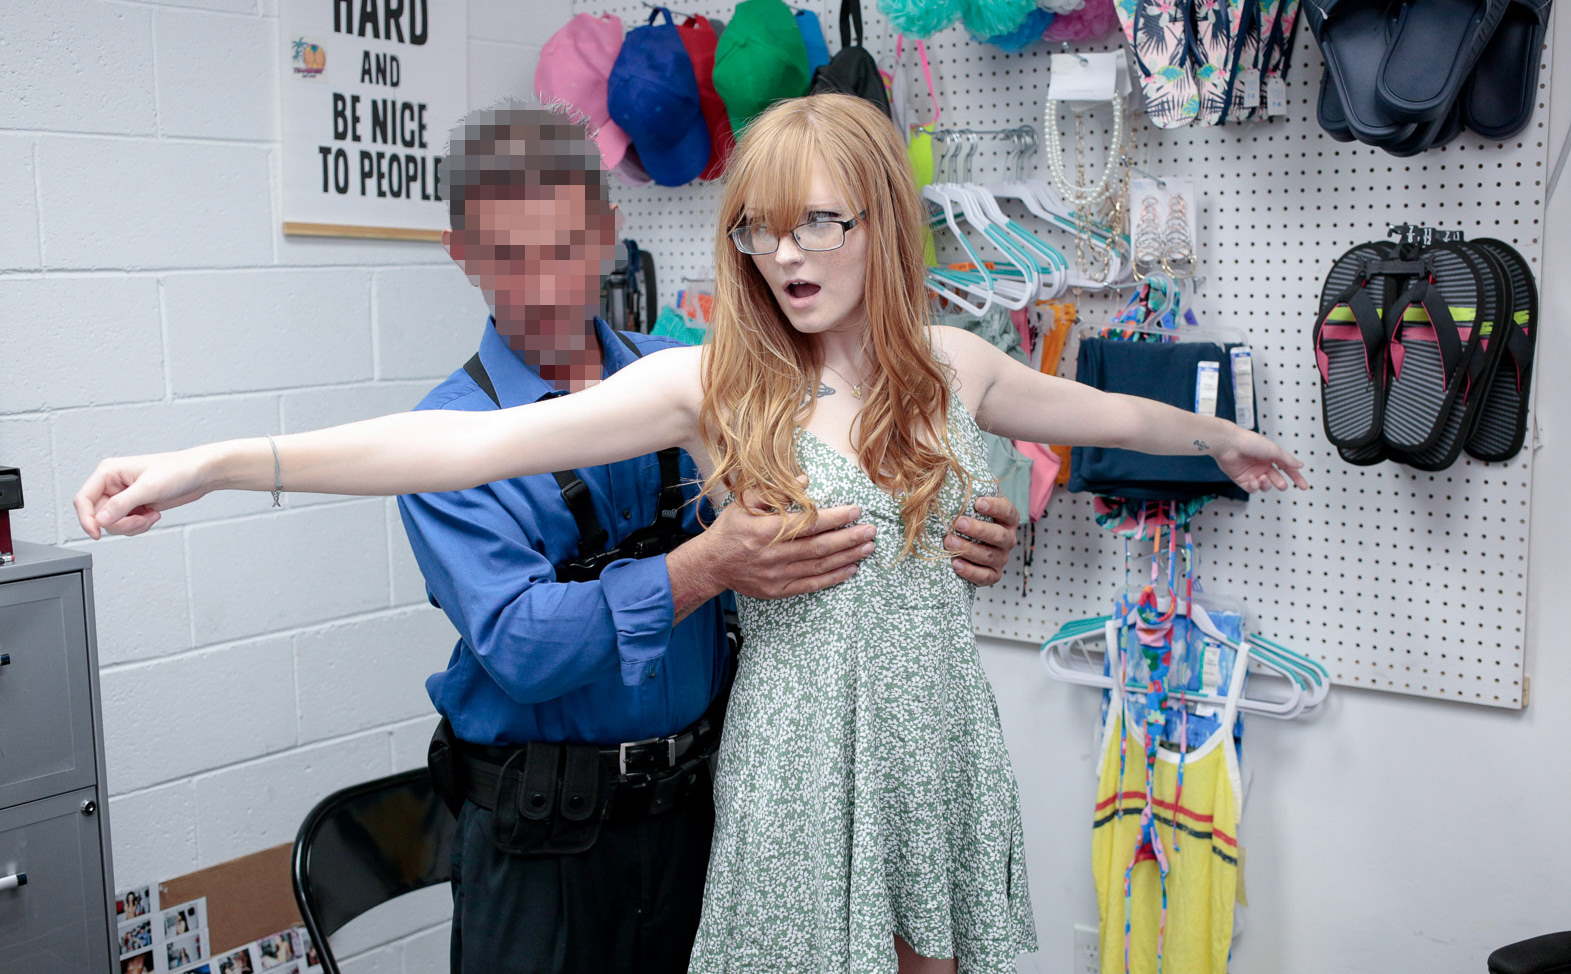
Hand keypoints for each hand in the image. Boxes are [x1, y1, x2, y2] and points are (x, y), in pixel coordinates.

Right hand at [73, 448, 217, 538]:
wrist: (199, 474)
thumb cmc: (177, 471)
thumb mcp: (148, 488)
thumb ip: (121, 505)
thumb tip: (100, 520)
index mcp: (108, 472)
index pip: (83, 499)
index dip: (86, 519)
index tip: (96, 534)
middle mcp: (112, 484)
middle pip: (99, 516)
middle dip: (121, 523)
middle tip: (141, 520)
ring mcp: (123, 496)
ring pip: (113, 523)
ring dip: (132, 525)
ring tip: (150, 516)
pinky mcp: (135, 505)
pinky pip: (126, 524)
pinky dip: (139, 525)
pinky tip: (153, 515)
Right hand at [694, 498, 874, 599]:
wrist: (711, 564)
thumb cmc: (730, 529)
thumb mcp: (745, 502)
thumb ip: (775, 492)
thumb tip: (806, 481)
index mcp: (765, 530)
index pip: (809, 523)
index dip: (835, 517)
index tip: (855, 510)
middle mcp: (773, 554)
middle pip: (819, 546)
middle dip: (849, 538)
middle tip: (871, 531)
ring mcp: (776, 575)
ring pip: (819, 566)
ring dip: (846, 557)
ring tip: (867, 548)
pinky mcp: (778, 590)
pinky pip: (811, 585)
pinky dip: (833, 578)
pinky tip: (850, 569)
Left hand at [942, 494, 1020, 585]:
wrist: (967, 545)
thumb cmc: (968, 518)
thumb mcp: (970, 504)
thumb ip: (967, 492)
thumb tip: (950, 473)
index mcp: (1007, 519)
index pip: (1008, 511)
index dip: (995, 507)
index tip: (977, 502)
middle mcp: (1008, 539)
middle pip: (999, 535)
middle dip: (978, 529)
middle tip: (958, 523)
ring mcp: (1002, 558)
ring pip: (990, 556)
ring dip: (968, 549)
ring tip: (949, 542)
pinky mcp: (993, 575)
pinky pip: (985, 577)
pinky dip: (970, 571)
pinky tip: (955, 563)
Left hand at [1215, 428, 1309, 492]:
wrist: (1228, 444)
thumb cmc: (1248, 441)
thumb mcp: (1274, 449)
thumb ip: (1288, 459)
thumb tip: (1300, 465)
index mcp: (1271, 456)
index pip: (1288, 468)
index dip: (1297, 478)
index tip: (1304, 486)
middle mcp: (1262, 464)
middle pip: (1277, 479)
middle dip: (1280, 483)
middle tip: (1281, 484)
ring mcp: (1252, 472)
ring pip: (1265, 486)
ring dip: (1266, 484)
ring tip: (1263, 478)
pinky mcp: (1242, 479)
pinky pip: (1252, 488)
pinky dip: (1254, 486)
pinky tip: (1252, 479)